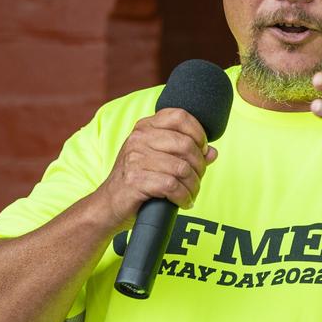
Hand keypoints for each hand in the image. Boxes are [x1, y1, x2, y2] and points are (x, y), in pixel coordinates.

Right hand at [95, 108, 217, 228]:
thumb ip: (185, 153)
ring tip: (190, 194)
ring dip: (193, 185)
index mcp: (145, 127)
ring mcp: (135, 158)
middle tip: (196, 179)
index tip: (202, 150)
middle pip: (186, 144)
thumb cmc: (137, 181)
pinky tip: (183, 202)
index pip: (180, 116)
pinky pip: (172, 186)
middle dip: (199, 166)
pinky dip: (183, 197)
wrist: (108, 205)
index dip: (198, 133)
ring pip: (182, 168)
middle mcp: (139, 139)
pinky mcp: (135, 180)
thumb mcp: (159, 160)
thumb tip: (212, 152)